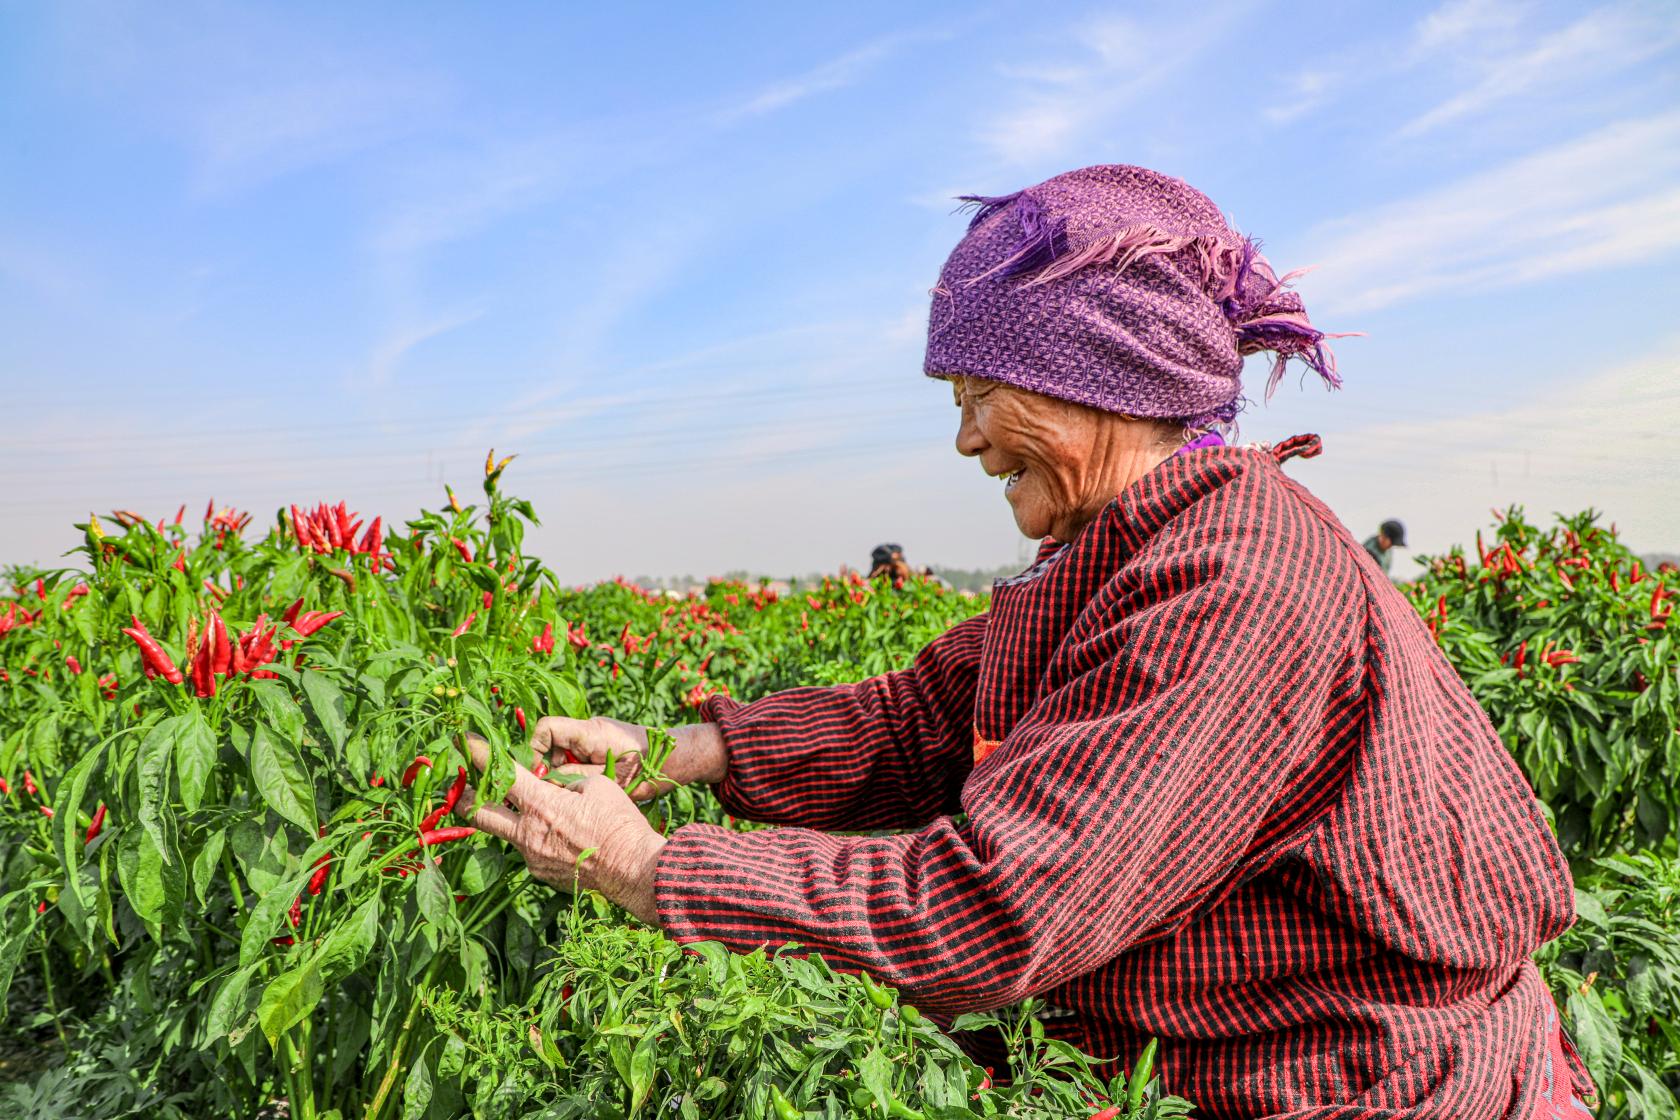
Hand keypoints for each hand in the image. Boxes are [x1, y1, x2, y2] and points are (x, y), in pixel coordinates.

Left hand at [460, 736, 665, 924]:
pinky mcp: (542, 874)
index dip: (478, 755)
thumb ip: (566, 784)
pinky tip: (562, 836)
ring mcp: (532, 858)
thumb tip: (554, 788)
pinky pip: (532, 851)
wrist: (634, 870)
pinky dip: (539, 838)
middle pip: (481, 814)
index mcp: (541, 805)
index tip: (464, 743)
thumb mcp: (596, 786)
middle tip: (463, 786)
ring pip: (511, 833)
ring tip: (534, 810)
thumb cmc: (619, 823)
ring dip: (514, 819)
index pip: (500, 774)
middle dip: (467, 797)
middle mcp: (528, 834)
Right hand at [530, 716, 726, 801]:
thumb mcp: (611, 779)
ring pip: (563, 752)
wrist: (678, 758)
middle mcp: (590, 728)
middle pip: (551, 742)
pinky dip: (575, 771)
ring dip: (563, 771)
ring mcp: (595, 735)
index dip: (534, 750)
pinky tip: (587, 788)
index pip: (546, 728)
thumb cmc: (649, 769)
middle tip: (557, 790)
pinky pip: (577, 755)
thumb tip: (548, 779)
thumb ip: (577, 776)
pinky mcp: (600, 744)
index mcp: (590, 732)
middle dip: (549, 767)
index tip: (538, 776)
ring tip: (576, 793)